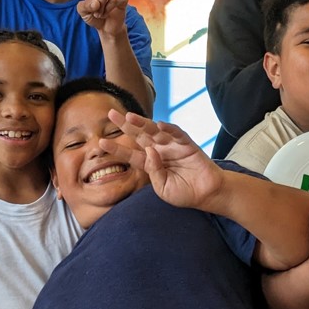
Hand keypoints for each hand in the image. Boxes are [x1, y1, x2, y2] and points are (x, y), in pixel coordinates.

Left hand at [97, 110, 221, 208]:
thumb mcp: (163, 188)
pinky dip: (169, 128)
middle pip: (139, 136)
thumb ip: (154, 171)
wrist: (207, 194)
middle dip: (125, 125)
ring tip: (130, 116)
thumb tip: (149, 151)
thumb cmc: (184, 193)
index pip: (130, 154)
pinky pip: (176, 134)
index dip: (117, 148)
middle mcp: (159, 151)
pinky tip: (159, 124)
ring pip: (154, 131)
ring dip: (142, 123)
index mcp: (151, 164)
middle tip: (111, 113)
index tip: (101, 142)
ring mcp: (172, 146)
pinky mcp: (187, 144)